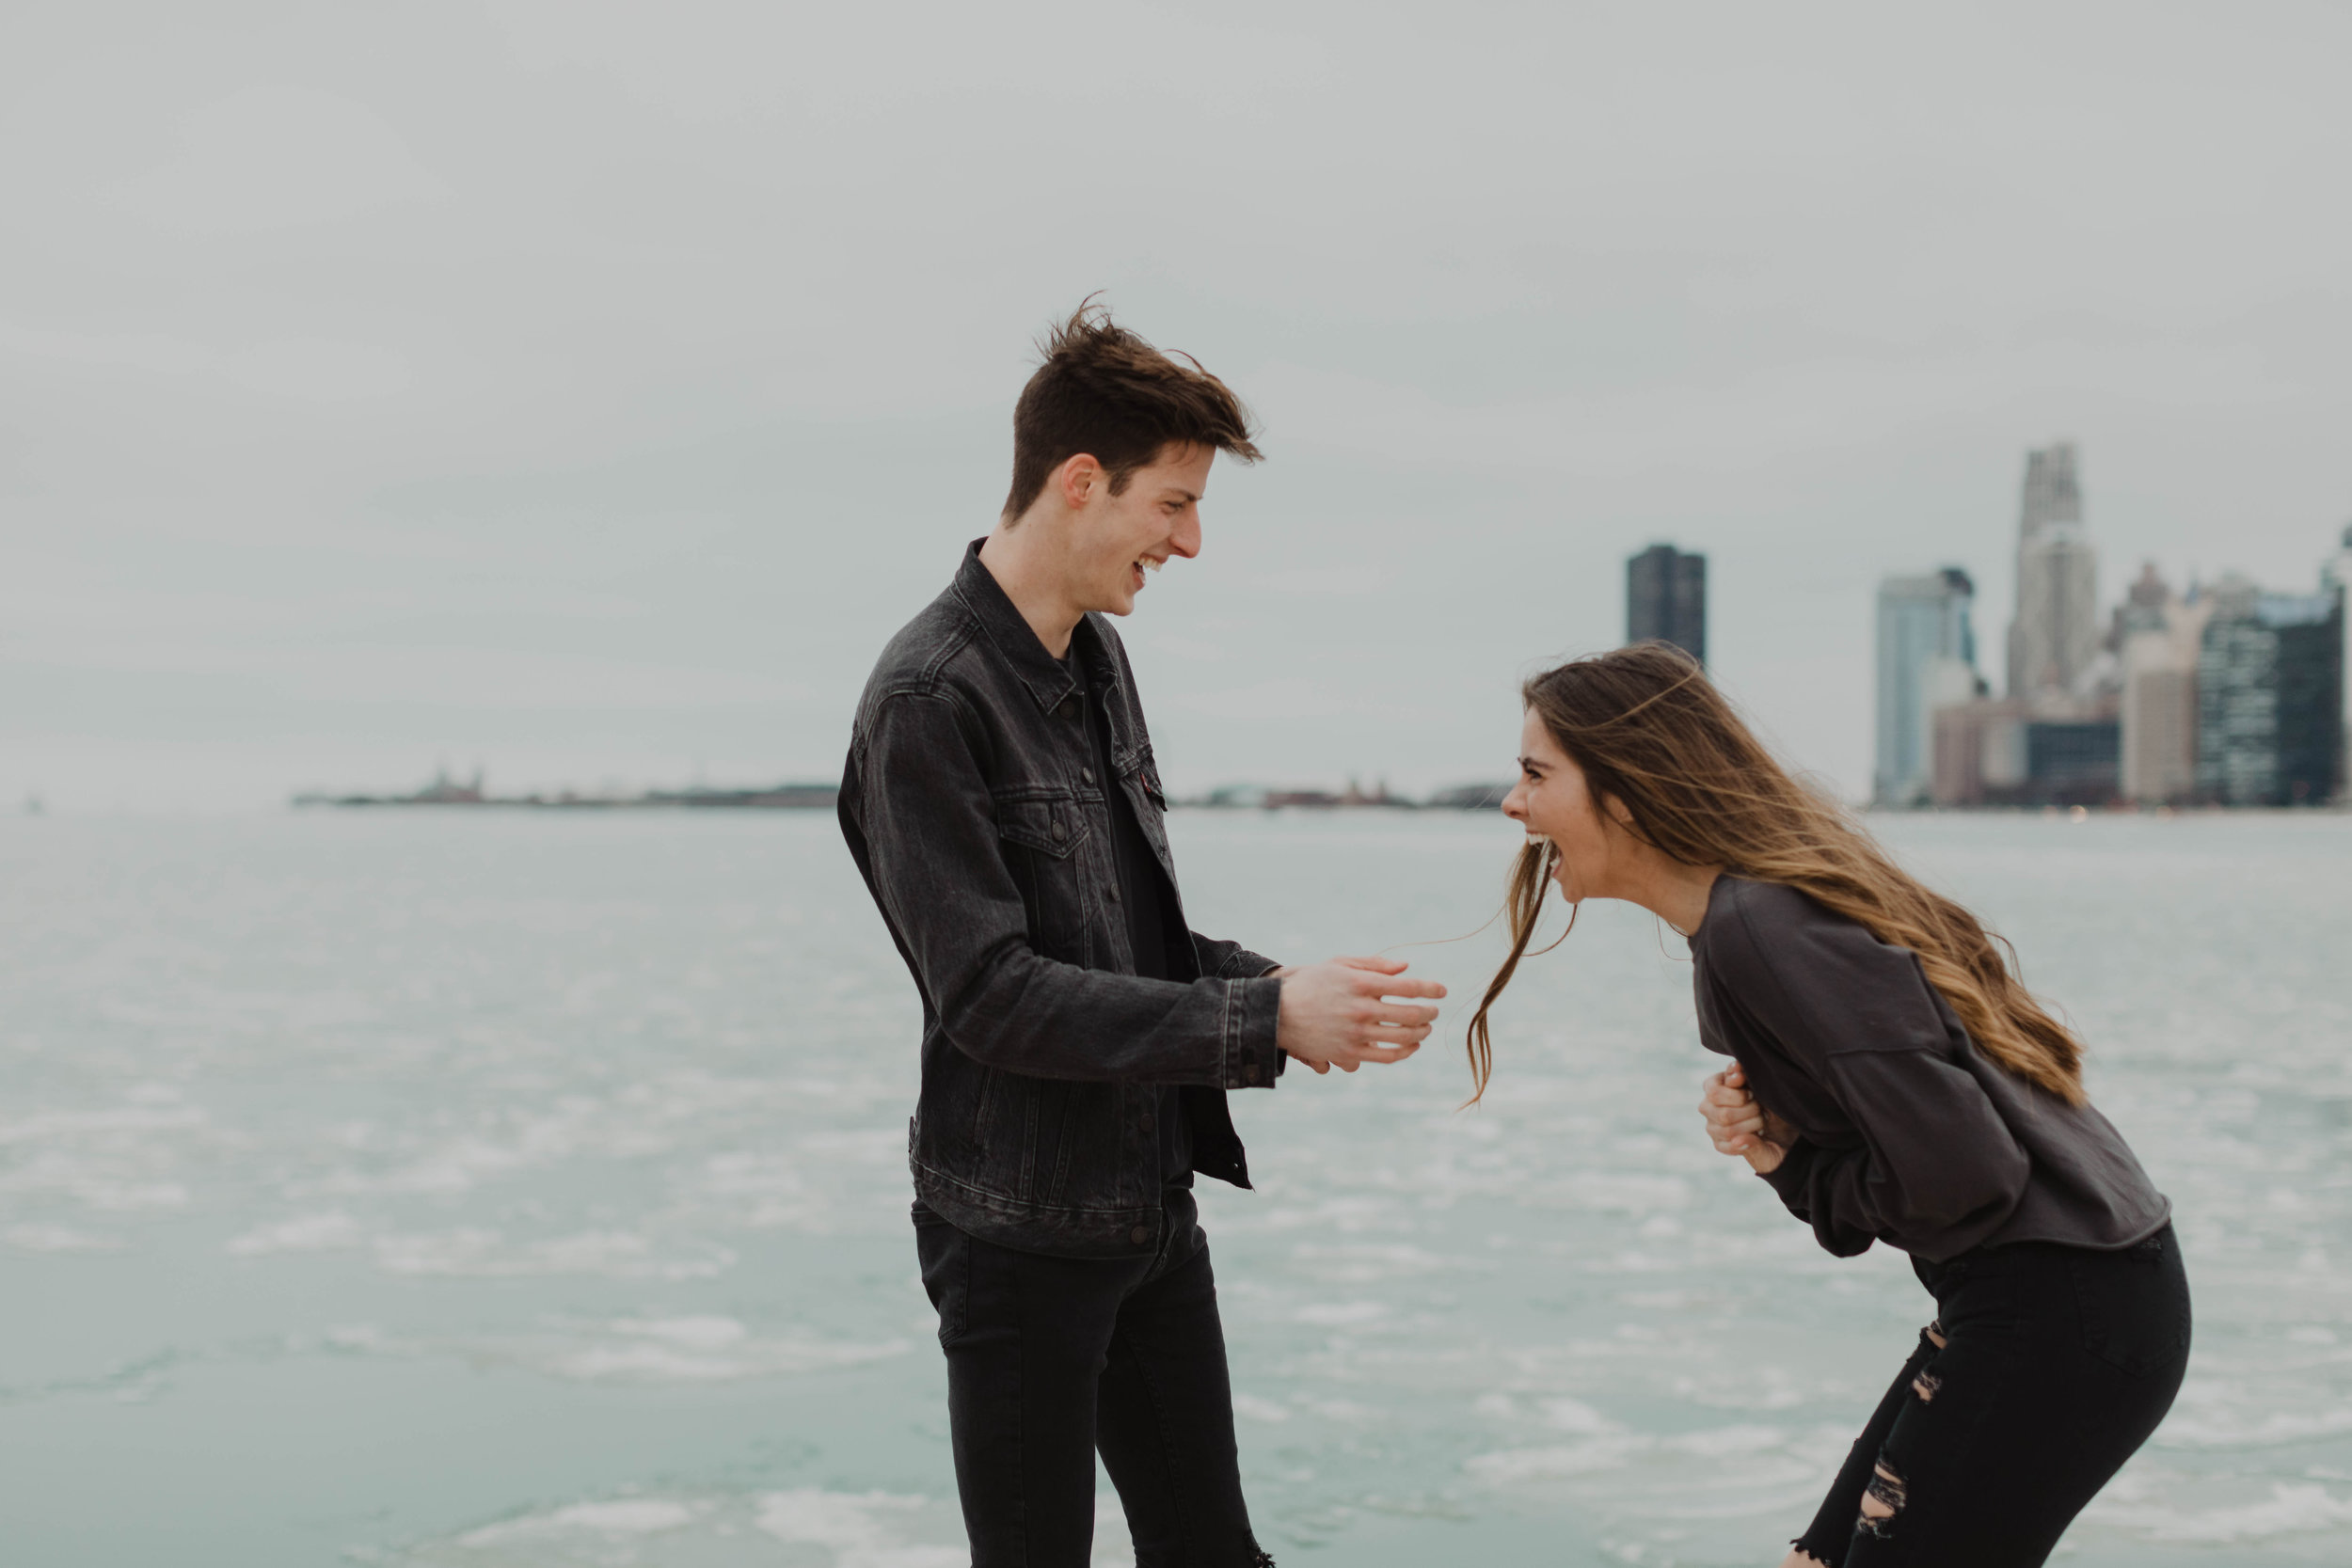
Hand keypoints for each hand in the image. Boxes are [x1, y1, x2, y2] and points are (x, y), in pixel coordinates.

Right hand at [1270, 956, 1445, 1075]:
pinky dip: (1405, 1051)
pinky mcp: (1349, 1053)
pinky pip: (1387, 1056)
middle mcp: (1360, 1009)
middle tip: (1434, 1011)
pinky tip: (1411, 1045)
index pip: (1408, 987)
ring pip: (1403, 1037)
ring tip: (1425, 1028)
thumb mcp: (1339, 964)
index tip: (1442, 991)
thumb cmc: (1311, 984)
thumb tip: (1405, 967)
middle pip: (1411, 1014)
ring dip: (1421, 1032)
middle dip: (1429, 1012)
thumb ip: (1373, 965)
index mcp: (1360, 983)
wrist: (1277, 1013)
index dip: (1430, 989)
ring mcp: (1356, 1034)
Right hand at [1699, 1062, 1790, 1173]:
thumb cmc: (1767, 1097)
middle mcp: (1707, 1106)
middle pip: (1724, 1114)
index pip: (1714, 1092)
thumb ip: (1743, 1074)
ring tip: (1762, 1121)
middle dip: (1750, 1112)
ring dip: (1753, 1126)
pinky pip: (1728, 1147)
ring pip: (1729, 1131)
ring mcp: (1712, 1127)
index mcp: (1713, 1087)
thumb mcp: (1757, 1082)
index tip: (1752, 1093)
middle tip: (1762, 1108)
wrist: (1783, 1122)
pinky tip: (1757, 1135)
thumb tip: (1736, 1068)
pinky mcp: (1720, 1144)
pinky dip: (1747, 1142)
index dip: (1737, 1095)